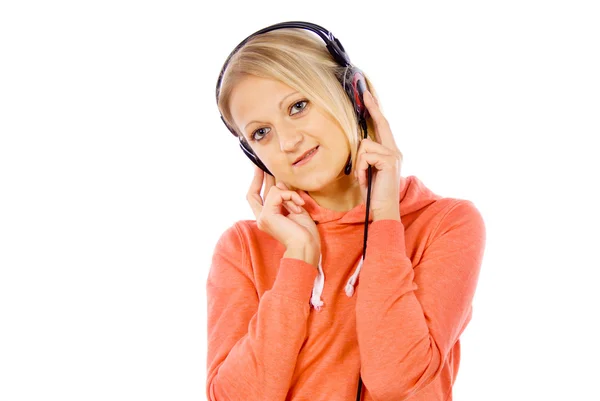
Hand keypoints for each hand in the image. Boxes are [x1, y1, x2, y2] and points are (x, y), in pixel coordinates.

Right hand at [247, 166, 320, 250]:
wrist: (306, 247)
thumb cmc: (305, 234)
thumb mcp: (295, 210)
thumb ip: (286, 198)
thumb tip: (280, 183)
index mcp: (268, 218)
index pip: (256, 198)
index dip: (256, 183)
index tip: (260, 169)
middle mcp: (261, 218)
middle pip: (255, 192)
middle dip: (261, 176)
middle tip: (263, 163)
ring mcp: (262, 217)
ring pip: (272, 190)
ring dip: (289, 194)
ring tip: (299, 205)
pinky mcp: (267, 215)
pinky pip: (278, 193)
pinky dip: (290, 196)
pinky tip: (299, 206)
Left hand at [355, 90, 402, 220]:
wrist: (382, 210)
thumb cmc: (373, 193)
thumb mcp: (367, 171)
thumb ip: (366, 156)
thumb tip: (360, 142)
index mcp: (390, 152)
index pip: (382, 127)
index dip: (375, 110)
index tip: (368, 97)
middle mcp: (395, 151)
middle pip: (381, 123)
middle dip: (372, 107)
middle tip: (364, 93)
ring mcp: (394, 155)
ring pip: (365, 145)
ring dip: (358, 163)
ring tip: (363, 177)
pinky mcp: (390, 161)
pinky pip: (365, 156)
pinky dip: (360, 169)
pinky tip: (365, 180)